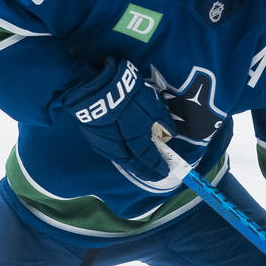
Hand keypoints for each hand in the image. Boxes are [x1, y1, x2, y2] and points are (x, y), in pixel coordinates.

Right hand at [56, 58, 177, 183]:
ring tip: (140, 168)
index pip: (150, 160)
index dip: (158, 168)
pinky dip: (120, 156)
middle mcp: (121, 148)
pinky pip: (110, 153)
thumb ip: (163, 120)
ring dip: (132, 166)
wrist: (95, 89)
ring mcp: (105, 145)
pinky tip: (123, 155)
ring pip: (121, 161)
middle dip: (146, 172)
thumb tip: (172, 133)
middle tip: (154, 176)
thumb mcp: (152, 104)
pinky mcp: (94, 139)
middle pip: (135, 165)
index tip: (165, 172)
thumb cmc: (128, 96)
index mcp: (138, 141)